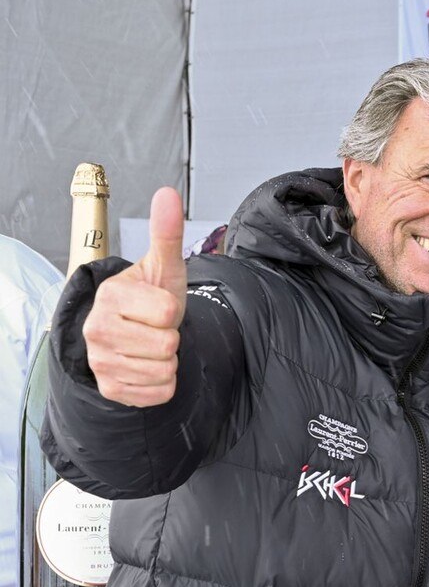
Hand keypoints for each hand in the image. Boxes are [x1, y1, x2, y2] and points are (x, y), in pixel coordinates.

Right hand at [81, 186, 185, 406]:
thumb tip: (167, 194)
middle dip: (171, 337)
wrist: (135, 331)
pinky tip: (147, 366)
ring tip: (151, 345)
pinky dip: (162, 383)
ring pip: (165, 370)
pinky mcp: (111, 388)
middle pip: (168, 344)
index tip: (157, 306)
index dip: (172, 310)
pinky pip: (159, 393)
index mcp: (110, 296)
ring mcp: (101, 362)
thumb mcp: (164, 267)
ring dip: (167, 360)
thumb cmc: (151, 297)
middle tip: (155, 328)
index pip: (168, 312)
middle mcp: (97, 330)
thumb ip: (166, 234)